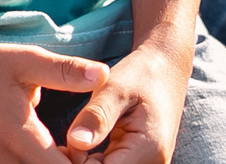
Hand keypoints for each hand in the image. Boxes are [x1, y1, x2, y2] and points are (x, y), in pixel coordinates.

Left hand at [61, 38, 191, 161]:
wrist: (166, 69)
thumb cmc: (140, 74)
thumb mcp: (115, 88)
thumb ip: (97, 116)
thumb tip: (76, 142)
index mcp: (148, 149)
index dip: (77, 161)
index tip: (60, 144)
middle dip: (80, 162)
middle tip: (59, 145)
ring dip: (85, 162)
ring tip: (70, 141)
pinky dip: (92, 162)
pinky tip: (79, 145)